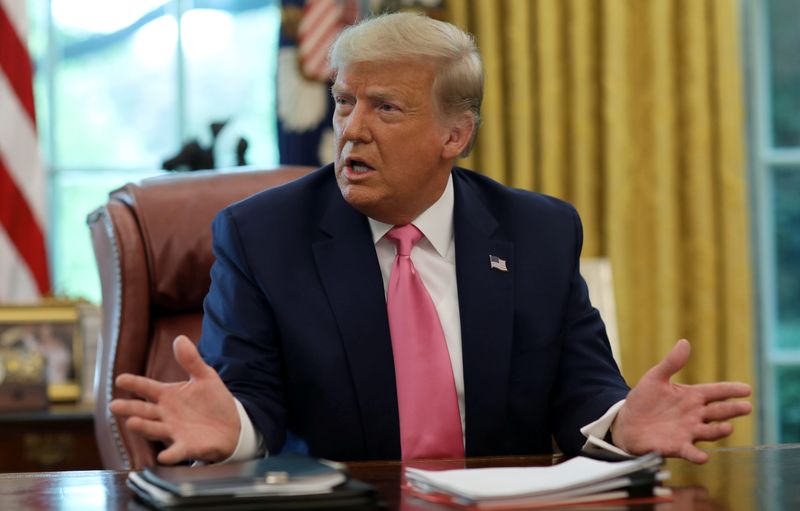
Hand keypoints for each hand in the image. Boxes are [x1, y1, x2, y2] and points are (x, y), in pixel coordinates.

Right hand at [109, 335, 240, 463]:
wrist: (232, 424)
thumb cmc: (212, 400)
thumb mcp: (205, 376)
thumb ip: (191, 360)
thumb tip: (180, 338)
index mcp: (168, 395)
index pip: (147, 387)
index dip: (134, 383)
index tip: (120, 379)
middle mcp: (165, 414)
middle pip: (144, 410)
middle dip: (129, 408)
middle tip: (114, 405)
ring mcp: (174, 431)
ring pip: (154, 429)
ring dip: (143, 427)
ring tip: (132, 422)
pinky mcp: (186, 447)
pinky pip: (176, 451)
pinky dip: (170, 454)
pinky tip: (164, 456)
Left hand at [611, 339, 751, 463]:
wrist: (626, 422)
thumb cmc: (644, 400)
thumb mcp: (656, 377)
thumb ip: (671, 363)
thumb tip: (684, 342)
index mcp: (692, 396)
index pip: (716, 392)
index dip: (731, 390)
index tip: (747, 389)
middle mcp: (694, 415)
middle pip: (718, 412)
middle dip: (732, 410)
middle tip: (746, 407)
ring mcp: (687, 431)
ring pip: (708, 431)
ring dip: (718, 431)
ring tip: (728, 427)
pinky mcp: (676, 446)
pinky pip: (690, 451)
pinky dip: (696, 455)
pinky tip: (703, 456)